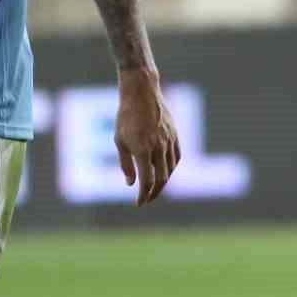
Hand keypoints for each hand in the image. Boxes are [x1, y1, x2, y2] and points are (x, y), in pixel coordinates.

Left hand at [115, 69, 180, 205]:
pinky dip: (172, 168)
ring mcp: (169, 141)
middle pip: (161, 179)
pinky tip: (166, 172)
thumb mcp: (119, 141)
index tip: (139, 203)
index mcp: (142, 150)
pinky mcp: (175, 135)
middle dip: (154, 193)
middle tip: (147, 200)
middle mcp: (158, 147)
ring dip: (163, 182)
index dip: (143, 195)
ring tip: (155, 188)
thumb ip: (126, 164)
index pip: (146, 181)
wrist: (142, 93)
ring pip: (170, 169)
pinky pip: (177, 157)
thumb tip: (131, 183)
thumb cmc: (125, 116)